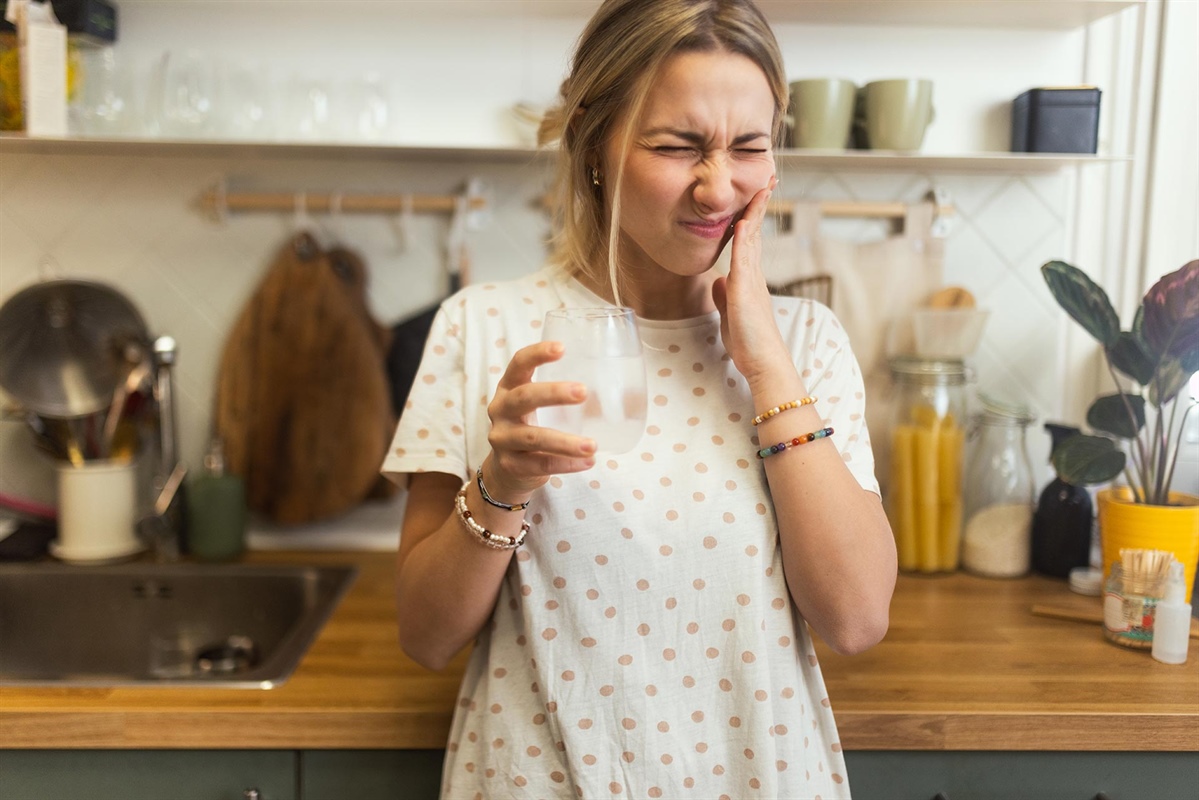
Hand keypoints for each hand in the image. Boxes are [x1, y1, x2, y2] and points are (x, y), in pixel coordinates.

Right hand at [482, 341, 596, 499]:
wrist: (507, 470)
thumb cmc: (531, 427)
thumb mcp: (538, 407)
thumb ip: (563, 397)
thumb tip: (619, 390)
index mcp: (509, 388)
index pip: (518, 364)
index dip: (537, 354)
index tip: (562, 348)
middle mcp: (501, 410)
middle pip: (524, 397)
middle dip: (554, 393)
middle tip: (583, 392)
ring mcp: (503, 439)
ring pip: (534, 437)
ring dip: (565, 442)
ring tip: (593, 445)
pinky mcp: (511, 465)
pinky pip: (541, 464)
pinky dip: (566, 464)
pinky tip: (587, 462)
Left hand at [711, 175, 788, 386]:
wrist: (763, 362)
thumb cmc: (749, 344)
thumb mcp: (730, 314)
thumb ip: (724, 296)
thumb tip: (718, 281)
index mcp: (748, 281)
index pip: (748, 242)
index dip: (750, 218)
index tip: (755, 196)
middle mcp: (753, 276)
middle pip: (754, 232)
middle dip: (758, 205)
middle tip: (766, 179)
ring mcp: (750, 281)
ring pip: (751, 239)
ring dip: (754, 212)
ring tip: (761, 187)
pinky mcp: (744, 291)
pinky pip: (743, 258)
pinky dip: (743, 238)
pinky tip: (742, 220)